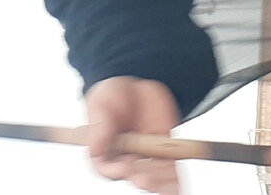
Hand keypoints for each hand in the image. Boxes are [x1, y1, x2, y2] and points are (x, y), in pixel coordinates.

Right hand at [84, 76, 182, 194]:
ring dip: (158, 181)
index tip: (124, 168)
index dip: (113, 171)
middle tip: (145, 178)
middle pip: (131, 175)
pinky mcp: (165, 151)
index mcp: (104, 149)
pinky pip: (171, 169)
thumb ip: (100, 125)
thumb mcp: (101, 103)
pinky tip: (177, 185)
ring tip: (162, 182)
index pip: (105, 167)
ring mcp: (145, 156)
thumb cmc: (113, 95)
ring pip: (152, 176)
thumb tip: (93, 149)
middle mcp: (124, 157)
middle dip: (139, 177)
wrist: (137, 85)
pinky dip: (174, 179)